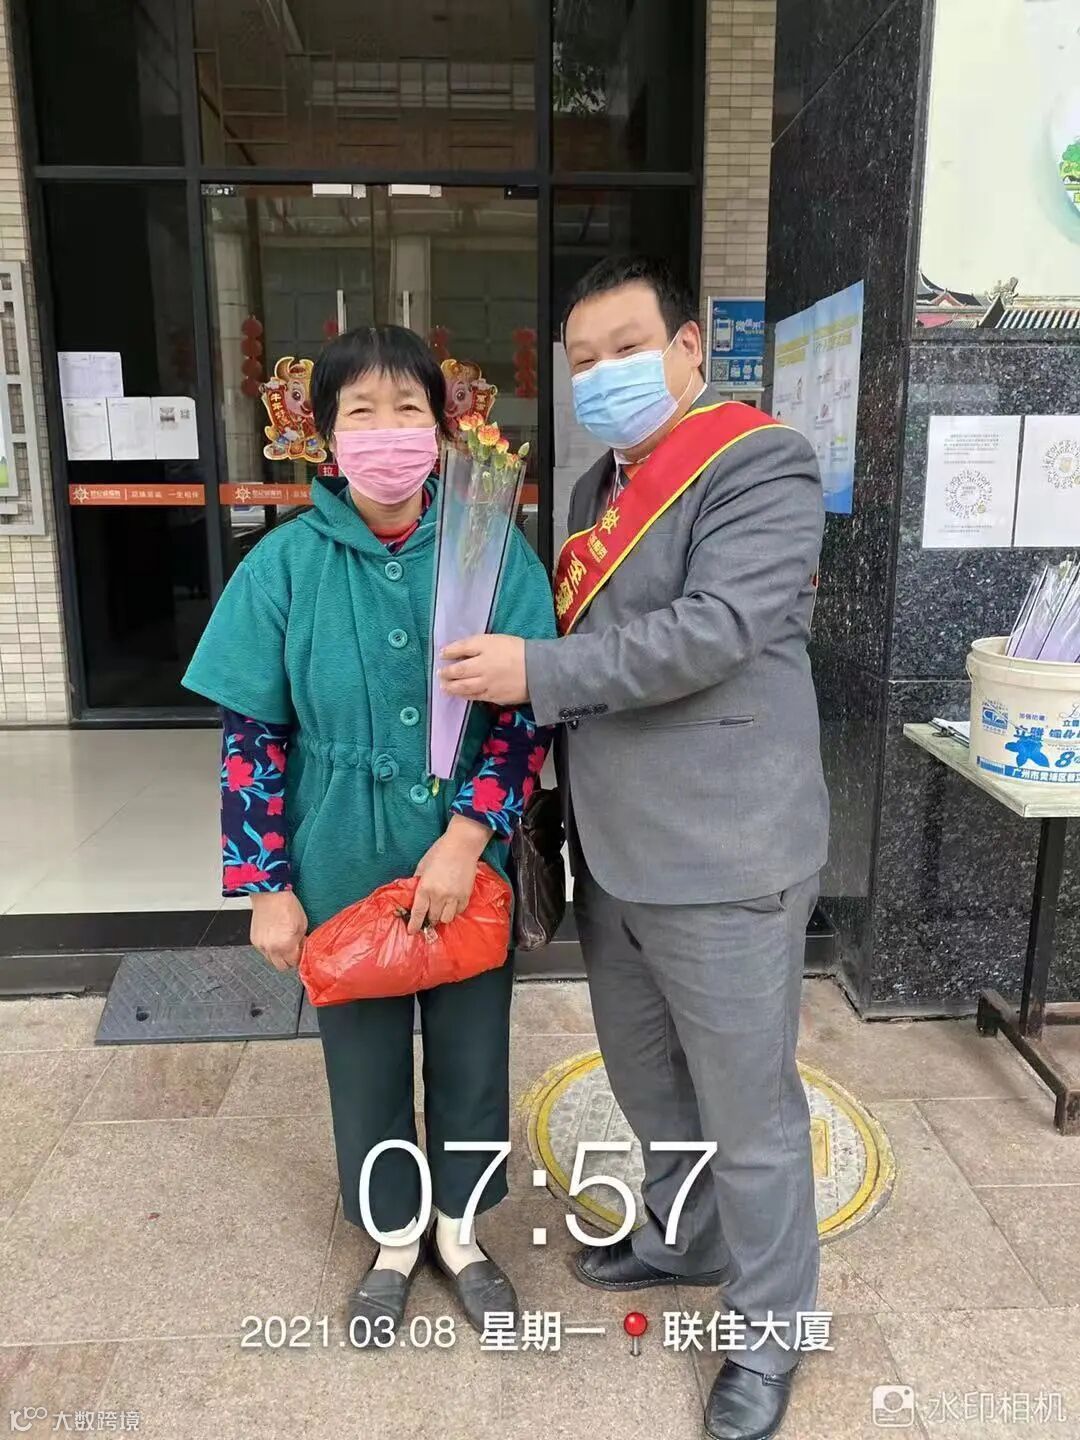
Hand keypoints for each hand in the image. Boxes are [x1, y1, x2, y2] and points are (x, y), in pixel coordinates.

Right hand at [250, 890, 307, 970]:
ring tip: (283, 942)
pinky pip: (263, 951)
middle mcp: (271, 948)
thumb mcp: (302, 925)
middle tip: (293, 951)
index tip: (300, 951)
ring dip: (278, 955)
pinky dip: (269, 948)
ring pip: (271, 960)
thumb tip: (300, 949)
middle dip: (288, 960)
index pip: (293, 963)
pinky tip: (274, 937)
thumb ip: (301, 941)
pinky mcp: (254, 941)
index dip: (299, 958)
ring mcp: (261, 945)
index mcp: (285, 945)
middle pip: (281, 966)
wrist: (269, 894)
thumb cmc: (286, 905)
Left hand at [409, 817, 490, 932]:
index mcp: (425, 888)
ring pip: (447, 919)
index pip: (418, 913)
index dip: (414, 924)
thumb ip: (418, 882)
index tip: (411, 931)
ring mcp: (454, 897)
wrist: (462, 845)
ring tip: (440, 910)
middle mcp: (439, 896)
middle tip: (427, 917)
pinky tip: (451, 904)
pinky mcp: (466, 895)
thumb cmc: (439, 852)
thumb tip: (414, 894)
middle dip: (428, 920)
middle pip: (433, 918)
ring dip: (441, 917)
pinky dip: (454, 910)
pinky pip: (459, 911)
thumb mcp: (422, 866)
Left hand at [439, 634, 527, 704]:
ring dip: (451, 687)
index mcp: (486, 646)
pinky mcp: (493, 696)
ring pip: (463, 686)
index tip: (442, 654)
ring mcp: (487, 682)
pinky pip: (474, 696)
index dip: (449, 651)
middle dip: (447, 672)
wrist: (539, 670)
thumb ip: (479, 645)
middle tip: (440, 673)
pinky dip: (464, 695)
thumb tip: (459, 651)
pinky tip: (460, 694)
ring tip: (444, 687)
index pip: (462, 647)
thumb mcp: (498, 640)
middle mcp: (483, 665)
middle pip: (459, 669)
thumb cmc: (519, 651)